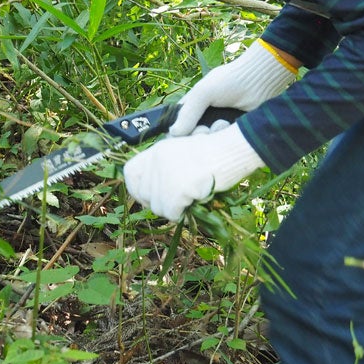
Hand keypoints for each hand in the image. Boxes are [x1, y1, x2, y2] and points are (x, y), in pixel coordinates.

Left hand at [123, 123, 263, 220]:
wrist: (232, 150)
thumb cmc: (215, 153)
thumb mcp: (183, 153)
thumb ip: (166, 168)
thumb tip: (154, 195)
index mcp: (157, 150)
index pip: (130, 173)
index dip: (137, 188)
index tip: (150, 196)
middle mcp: (156, 161)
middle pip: (144, 195)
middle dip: (158, 203)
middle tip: (175, 203)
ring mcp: (165, 175)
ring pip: (157, 208)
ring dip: (173, 209)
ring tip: (189, 199)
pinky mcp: (177, 189)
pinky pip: (171, 213)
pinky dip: (182, 214)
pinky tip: (194, 204)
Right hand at [171, 40, 297, 136]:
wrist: (260, 81)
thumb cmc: (229, 81)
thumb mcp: (203, 92)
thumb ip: (188, 113)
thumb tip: (173, 133)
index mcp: (193, 106)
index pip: (178, 126)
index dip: (179, 134)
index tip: (184, 135)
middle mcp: (205, 117)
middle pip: (193, 138)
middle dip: (198, 136)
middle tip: (205, 130)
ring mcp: (220, 126)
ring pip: (210, 143)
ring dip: (214, 136)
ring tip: (222, 124)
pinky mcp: (235, 133)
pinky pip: (226, 143)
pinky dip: (226, 138)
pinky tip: (230, 127)